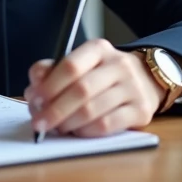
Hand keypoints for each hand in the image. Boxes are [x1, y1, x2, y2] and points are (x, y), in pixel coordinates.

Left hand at [24, 38, 163, 137]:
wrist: (147, 80)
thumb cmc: (102, 75)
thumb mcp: (81, 64)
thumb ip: (53, 71)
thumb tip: (34, 87)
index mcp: (99, 49)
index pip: (71, 65)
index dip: (49, 85)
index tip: (34, 100)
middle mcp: (119, 65)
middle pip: (81, 90)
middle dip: (55, 109)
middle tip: (39, 123)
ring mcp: (133, 88)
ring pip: (93, 110)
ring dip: (68, 123)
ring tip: (57, 128)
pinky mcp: (141, 111)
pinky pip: (107, 125)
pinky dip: (86, 131)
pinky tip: (77, 132)